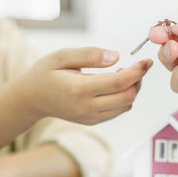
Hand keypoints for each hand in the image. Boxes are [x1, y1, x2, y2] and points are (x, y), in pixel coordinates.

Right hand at [14, 47, 152, 124]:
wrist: (31, 98)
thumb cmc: (45, 73)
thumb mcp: (62, 56)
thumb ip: (89, 55)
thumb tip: (116, 57)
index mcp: (79, 90)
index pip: (119, 82)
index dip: (137, 71)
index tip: (146, 61)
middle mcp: (86, 108)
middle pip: (127, 97)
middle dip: (138, 81)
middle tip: (136, 66)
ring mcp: (90, 117)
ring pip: (125, 106)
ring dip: (131, 90)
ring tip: (122, 74)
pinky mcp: (92, 121)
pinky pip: (117, 111)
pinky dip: (123, 98)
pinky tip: (114, 85)